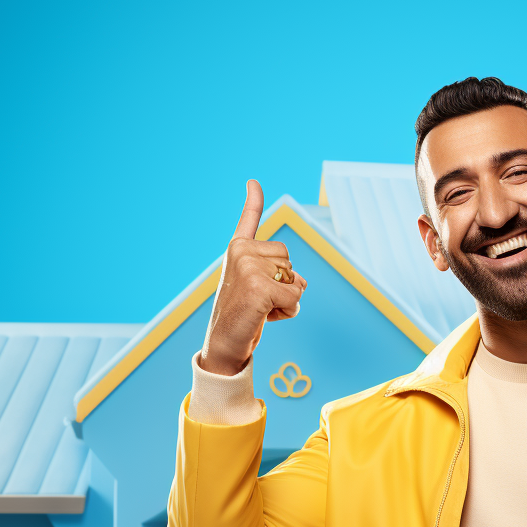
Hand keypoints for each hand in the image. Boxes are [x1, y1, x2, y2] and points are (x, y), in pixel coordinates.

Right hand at [199, 180, 306, 375]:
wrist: (224, 344)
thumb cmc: (243, 316)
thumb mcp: (256, 287)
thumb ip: (275, 274)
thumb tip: (301, 281)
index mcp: (237, 249)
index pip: (249, 219)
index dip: (253, 200)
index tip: (253, 181)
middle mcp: (241, 252)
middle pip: (290, 259)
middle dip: (285, 283)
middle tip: (260, 300)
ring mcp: (249, 267)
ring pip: (295, 278)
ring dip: (287, 299)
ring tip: (261, 308)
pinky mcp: (260, 286)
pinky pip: (295, 296)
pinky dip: (288, 311)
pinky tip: (265, 317)